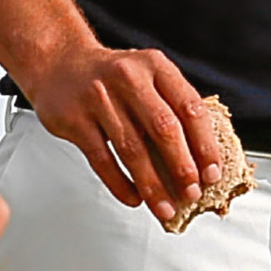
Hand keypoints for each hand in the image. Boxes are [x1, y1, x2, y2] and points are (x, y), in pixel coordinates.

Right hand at [17, 42, 227, 226]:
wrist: (59, 63)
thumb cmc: (111, 76)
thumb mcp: (146, 76)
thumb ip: (171, 107)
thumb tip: (199, 160)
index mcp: (155, 66)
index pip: (190, 107)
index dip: (205, 144)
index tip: (211, 173)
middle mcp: (128, 77)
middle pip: (163, 129)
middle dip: (181, 168)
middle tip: (191, 194)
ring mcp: (99, 97)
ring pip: (132, 150)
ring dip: (152, 185)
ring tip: (165, 207)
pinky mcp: (75, 119)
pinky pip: (102, 160)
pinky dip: (120, 184)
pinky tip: (133, 198)